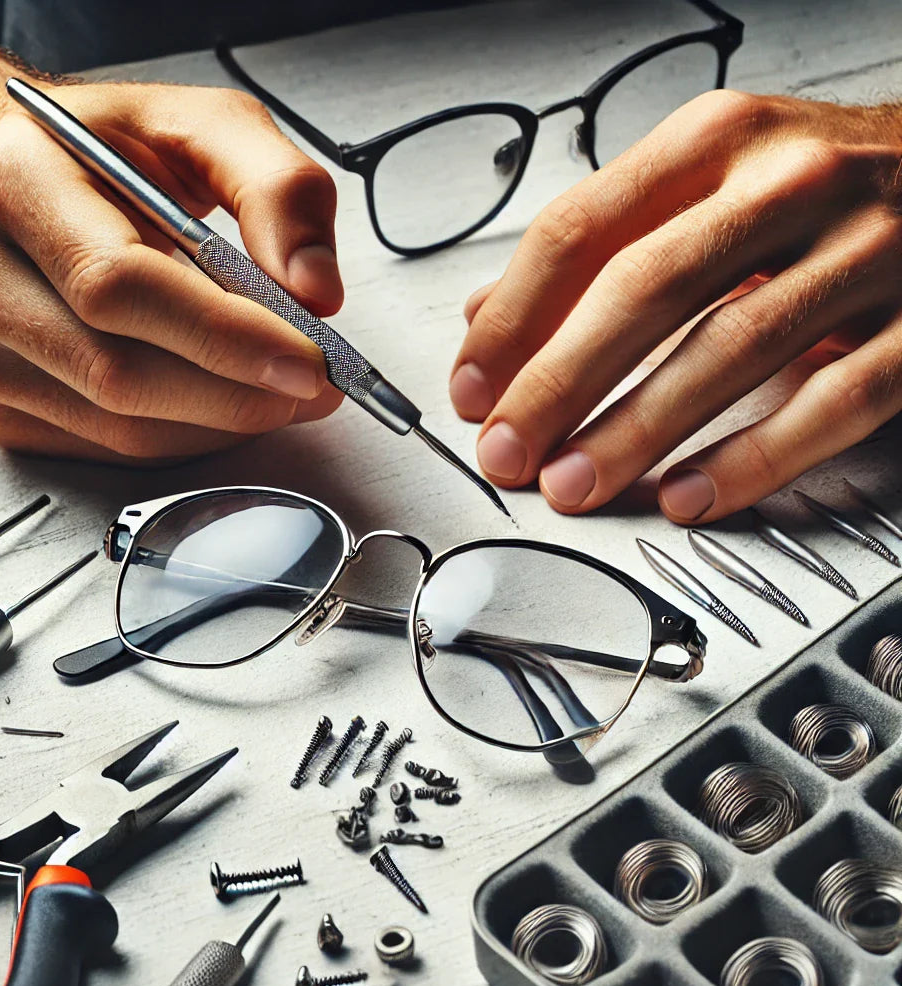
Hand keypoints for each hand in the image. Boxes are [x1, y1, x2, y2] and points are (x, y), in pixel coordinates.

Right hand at [0, 80, 343, 460]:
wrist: (21, 186)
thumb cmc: (111, 156)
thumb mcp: (205, 129)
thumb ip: (277, 190)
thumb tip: (316, 288)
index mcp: (11, 180)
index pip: (119, 284)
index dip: (223, 336)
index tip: (307, 361)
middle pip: (119, 374)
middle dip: (237, 393)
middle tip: (311, 384)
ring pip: (120, 428)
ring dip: (219, 422)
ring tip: (274, 387)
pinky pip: (110, 450)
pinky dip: (184, 435)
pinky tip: (210, 396)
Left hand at [451, 91, 901, 522]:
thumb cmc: (821, 186)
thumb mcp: (707, 183)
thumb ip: (600, 246)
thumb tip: (488, 315)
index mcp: (717, 142)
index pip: (580, 230)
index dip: (512, 320)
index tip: (471, 388)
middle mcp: (789, 183)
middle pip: (643, 291)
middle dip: (557, 383)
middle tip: (506, 450)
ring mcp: (866, 250)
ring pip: (729, 348)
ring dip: (635, 430)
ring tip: (574, 482)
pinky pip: (831, 401)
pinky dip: (751, 457)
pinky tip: (686, 496)